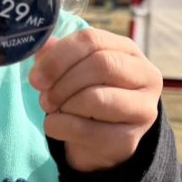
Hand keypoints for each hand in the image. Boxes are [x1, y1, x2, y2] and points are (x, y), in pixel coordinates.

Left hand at [29, 28, 161, 172]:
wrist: (102, 141)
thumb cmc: (88, 96)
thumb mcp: (74, 71)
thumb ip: (58, 55)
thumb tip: (42, 47)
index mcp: (128, 51)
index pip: (92, 40)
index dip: (58, 57)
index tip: (36, 77)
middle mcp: (145, 76)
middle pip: (100, 65)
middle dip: (63, 83)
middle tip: (44, 98)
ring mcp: (143, 109)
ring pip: (96, 98)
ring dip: (64, 105)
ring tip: (54, 110)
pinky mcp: (130, 140)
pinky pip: (88, 130)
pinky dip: (62, 127)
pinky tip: (56, 126)